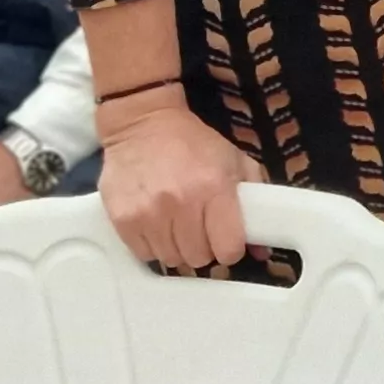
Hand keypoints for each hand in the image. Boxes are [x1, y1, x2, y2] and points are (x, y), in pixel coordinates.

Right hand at [96, 88, 259, 271]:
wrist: (143, 123)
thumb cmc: (193, 142)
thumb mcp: (233, 160)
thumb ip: (253, 202)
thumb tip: (261, 250)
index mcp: (214, 187)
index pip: (228, 249)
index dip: (230, 248)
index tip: (226, 240)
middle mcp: (181, 203)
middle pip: (199, 258)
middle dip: (204, 247)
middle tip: (200, 228)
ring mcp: (149, 212)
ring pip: (171, 260)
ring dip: (178, 248)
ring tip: (177, 224)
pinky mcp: (123, 218)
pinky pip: (144, 254)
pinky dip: (153, 245)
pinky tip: (156, 224)